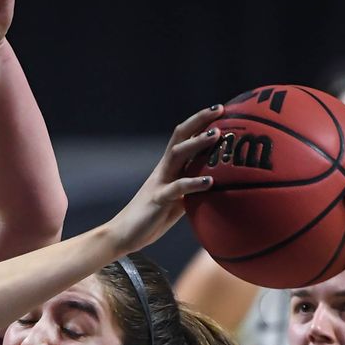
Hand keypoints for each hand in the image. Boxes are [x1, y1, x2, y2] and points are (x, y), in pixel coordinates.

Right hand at [106, 106, 220, 254]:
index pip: (184, 137)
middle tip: (220, 110)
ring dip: (197, 143)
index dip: (200, 122)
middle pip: (180, 136)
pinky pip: (177, 188)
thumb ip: (193, 191)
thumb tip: (218, 188)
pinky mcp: (158, 199)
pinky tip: (210, 181)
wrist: (123, 235)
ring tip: (217, 134)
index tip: (221, 110)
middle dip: (200, 121)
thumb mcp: (177, 202)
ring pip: (177, 155)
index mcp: (168, 168)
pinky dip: (194, 183)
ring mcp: (160, 182)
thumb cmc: (152, 219)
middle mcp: (164, 170)